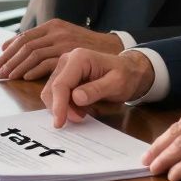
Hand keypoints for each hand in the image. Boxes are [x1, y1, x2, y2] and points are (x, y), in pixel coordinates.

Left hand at [0, 19, 123, 79]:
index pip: (24, 38)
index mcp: (52, 26)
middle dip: (8, 60)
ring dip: (18, 66)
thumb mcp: (65, 38)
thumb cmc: (87, 47)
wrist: (116, 49)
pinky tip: (25, 77)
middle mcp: (56, 32)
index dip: (8, 51)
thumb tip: (11, 45)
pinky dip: (34, 69)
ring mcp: (64, 42)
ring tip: (7, 76)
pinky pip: (48, 62)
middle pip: (25, 45)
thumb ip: (43, 42)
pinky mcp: (72, 54)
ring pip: (33, 53)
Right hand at [40, 48, 154, 127]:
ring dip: (63, 107)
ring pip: (52, 93)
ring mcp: (63, 68)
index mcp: (79, 58)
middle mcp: (67, 60)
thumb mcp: (117, 84)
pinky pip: (57, 94)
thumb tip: (76, 98)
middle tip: (79, 119)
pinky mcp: (64, 76)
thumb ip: (97, 90)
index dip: (58, 105)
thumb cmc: (125, 76)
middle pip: (52, 89)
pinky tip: (80, 108)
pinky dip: (65, 104)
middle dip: (60, 107)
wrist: (128, 71)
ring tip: (83, 113)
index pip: (61, 84)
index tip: (60, 122)